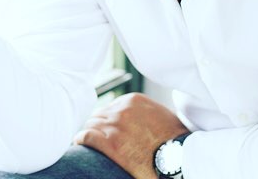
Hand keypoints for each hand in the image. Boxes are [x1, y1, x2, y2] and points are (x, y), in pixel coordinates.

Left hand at [74, 93, 189, 178]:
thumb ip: (147, 112)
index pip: (111, 107)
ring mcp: (114, 125)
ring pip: (91, 124)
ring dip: (90, 133)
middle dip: (98, 126)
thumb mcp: (162, 116)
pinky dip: (80, 139)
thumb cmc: (175, 140)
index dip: (108, 119)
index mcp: (133, 100)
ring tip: (87, 142)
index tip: (107, 128)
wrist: (178, 157)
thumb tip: (141, 117)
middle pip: (99, 115)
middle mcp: (121, 110)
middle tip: (97, 136)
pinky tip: (79, 143)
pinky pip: (86, 136)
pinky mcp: (109, 142)